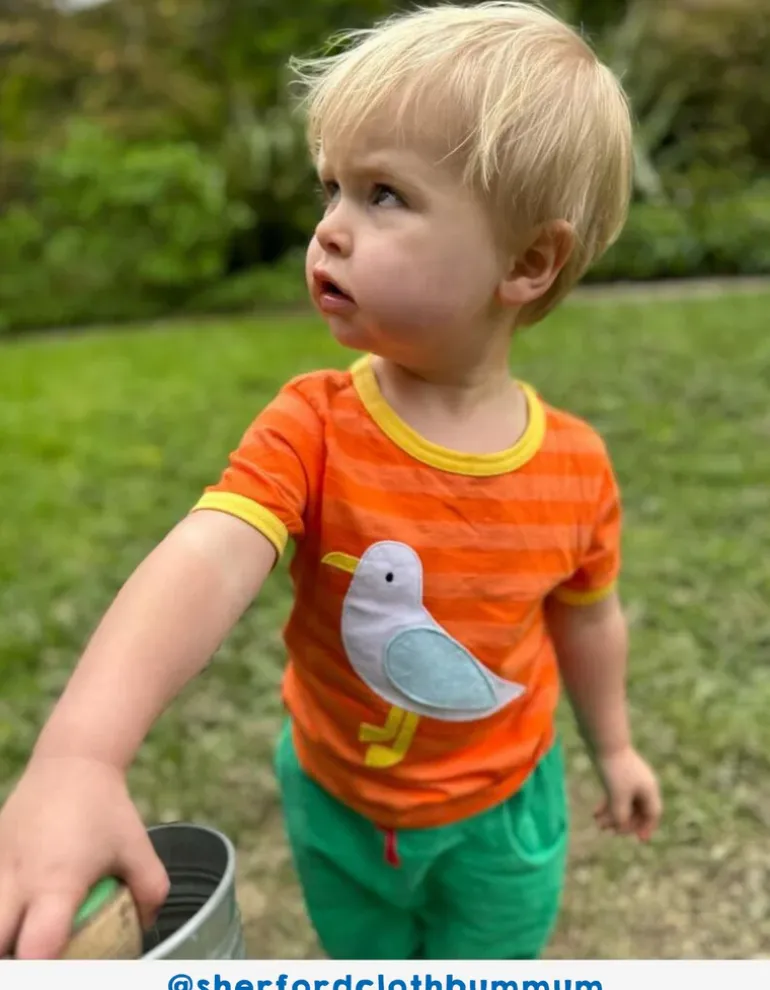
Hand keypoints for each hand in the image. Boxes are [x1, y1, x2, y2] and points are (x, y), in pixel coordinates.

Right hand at [0, 755, 168, 959]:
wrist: (70, 763)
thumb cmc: (106, 809)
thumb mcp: (138, 848)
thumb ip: (149, 891)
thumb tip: (144, 926)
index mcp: (57, 882)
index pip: (36, 945)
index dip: (42, 969)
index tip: (56, 967)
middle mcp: (17, 880)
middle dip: (14, 960)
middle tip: (39, 954)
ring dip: (6, 931)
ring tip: (29, 928)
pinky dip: (4, 906)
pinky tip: (21, 905)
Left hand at [594, 745, 661, 840]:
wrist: (604, 741)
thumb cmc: (614, 769)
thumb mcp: (618, 796)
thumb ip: (621, 815)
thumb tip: (620, 827)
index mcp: (649, 789)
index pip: (653, 814)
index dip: (647, 827)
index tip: (640, 840)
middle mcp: (642, 784)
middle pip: (638, 810)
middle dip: (625, 822)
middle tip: (611, 832)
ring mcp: (630, 778)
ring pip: (624, 803)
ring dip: (612, 815)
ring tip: (598, 824)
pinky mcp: (617, 773)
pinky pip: (615, 794)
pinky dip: (607, 804)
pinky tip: (595, 813)